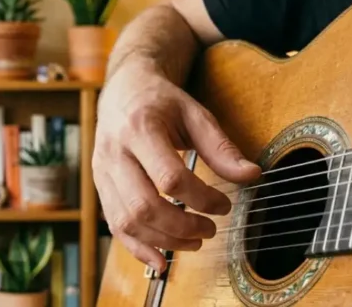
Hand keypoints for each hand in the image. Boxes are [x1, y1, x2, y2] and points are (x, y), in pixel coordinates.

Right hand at [93, 58, 260, 272]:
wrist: (122, 91)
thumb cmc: (159, 101)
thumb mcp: (194, 114)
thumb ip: (220, 146)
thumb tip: (251, 176)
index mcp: (139, 128)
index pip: (169, 176)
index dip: (201, 199)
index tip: (224, 204)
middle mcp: (114, 152)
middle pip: (144, 205)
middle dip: (182, 227)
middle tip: (210, 229)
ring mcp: (102, 171)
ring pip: (127, 220)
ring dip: (163, 240)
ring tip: (193, 241)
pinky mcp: (100, 184)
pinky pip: (114, 224)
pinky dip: (137, 247)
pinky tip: (160, 260)